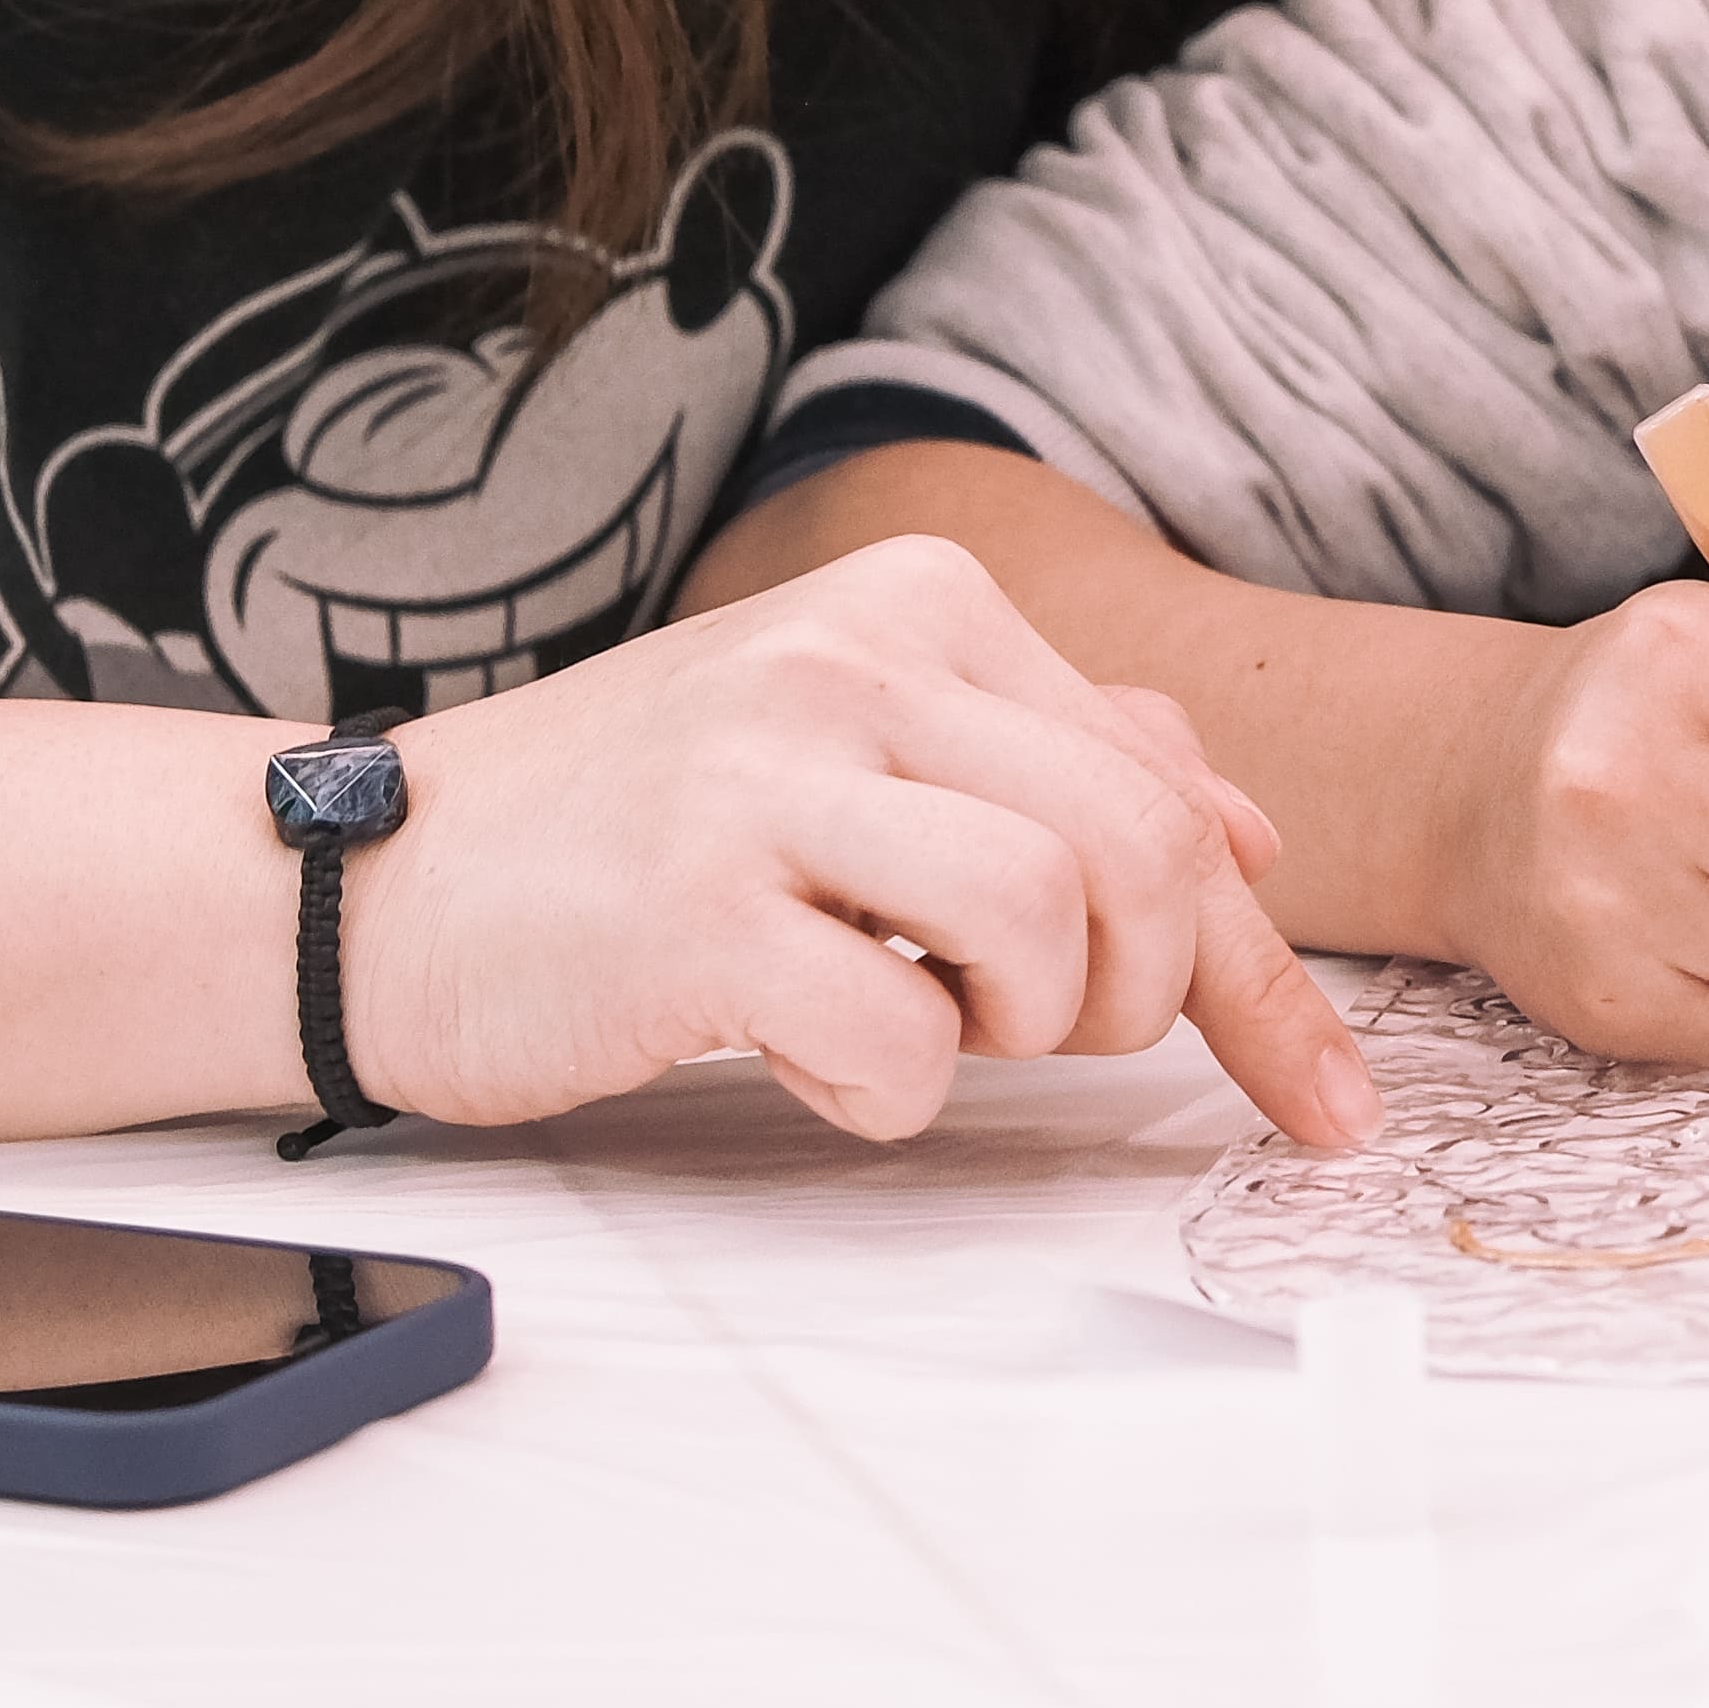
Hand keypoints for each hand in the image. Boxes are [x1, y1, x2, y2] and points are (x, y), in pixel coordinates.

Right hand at [344, 531, 1375, 1149]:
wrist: (376, 877)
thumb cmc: (634, 831)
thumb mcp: (859, 747)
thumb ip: (1060, 763)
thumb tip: (1255, 830)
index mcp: (924, 605)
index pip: (1175, 791)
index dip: (1265, 973)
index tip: (1333, 1102)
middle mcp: (859, 657)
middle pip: (1147, 855)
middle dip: (1141, 999)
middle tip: (1040, 1035)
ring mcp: (773, 771)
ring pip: (1049, 929)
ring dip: (1012, 1035)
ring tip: (913, 1021)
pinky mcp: (696, 905)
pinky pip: (903, 1041)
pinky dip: (882, 1090)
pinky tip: (802, 1051)